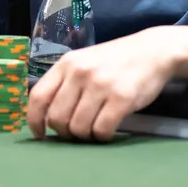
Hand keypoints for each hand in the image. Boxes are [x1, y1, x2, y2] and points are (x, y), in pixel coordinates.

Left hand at [27, 28, 174, 141]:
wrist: (153, 51)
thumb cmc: (115, 61)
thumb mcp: (84, 62)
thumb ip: (65, 83)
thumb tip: (47, 117)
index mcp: (66, 64)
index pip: (38, 96)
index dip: (34, 120)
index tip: (39, 134)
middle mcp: (80, 72)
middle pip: (57, 118)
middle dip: (64, 132)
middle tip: (77, 131)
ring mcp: (101, 84)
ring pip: (78, 128)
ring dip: (86, 136)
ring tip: (95, 127)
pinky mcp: (122, 98)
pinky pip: (102, 130)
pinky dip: (103, 136)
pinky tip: (109, 128)